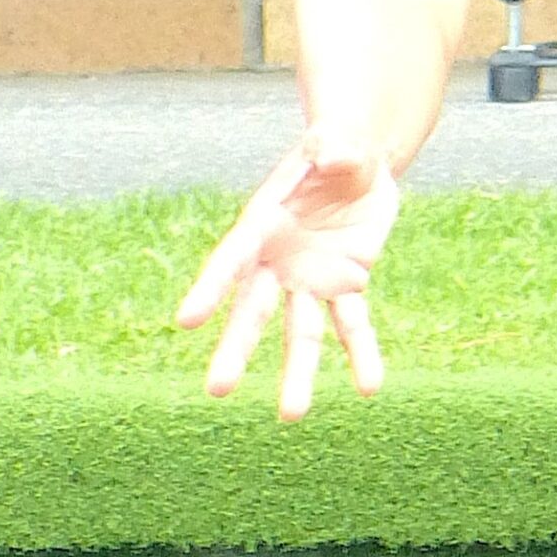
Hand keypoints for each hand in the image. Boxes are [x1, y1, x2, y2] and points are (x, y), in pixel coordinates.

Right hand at [175, 133, 400, 418]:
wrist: (361, 167)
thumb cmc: (337, 149)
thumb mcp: (337, 141)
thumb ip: (334, 147)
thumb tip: (331, 152)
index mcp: (262, 223)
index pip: (230, 260)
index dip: (209, 289)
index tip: (185, 320)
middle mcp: (276, 262)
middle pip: (252, 312)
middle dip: (236, 350)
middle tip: (217, 390)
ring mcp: (309, 281)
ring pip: (300, 334)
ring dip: (297, 374)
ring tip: (292, 415)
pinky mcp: (345, 288)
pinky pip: (353, 326)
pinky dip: (363, 354)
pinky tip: (371, 386)